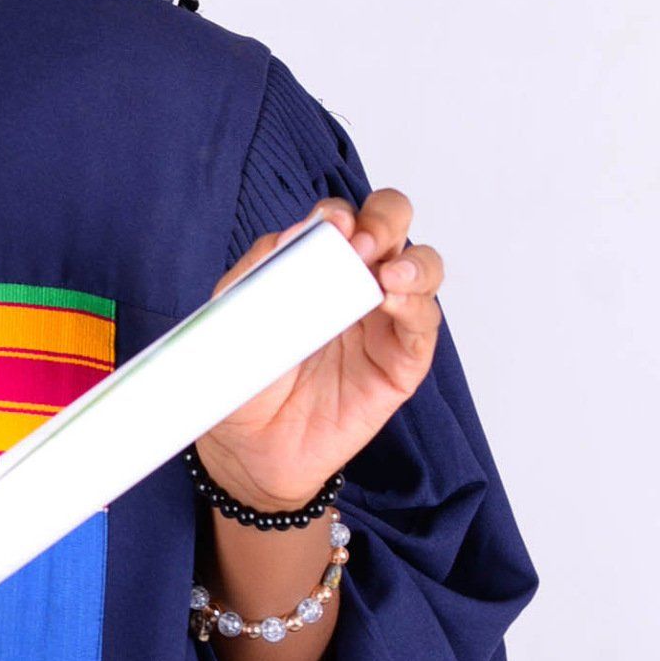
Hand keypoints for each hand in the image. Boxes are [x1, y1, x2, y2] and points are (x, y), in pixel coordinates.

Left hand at [192, 189, 443, 510]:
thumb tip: (294, 234)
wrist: (248, 446)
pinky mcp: (401, 363)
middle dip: (386, 220)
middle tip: (362, 243)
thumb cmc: (246, 376)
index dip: (339, 214)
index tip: (325, 227)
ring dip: (412, 263)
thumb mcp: (236, 313)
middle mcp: (358, 282)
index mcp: (319, 264)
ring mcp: (383, 321)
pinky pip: (422, 326)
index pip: (344, 217)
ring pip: (423, 269)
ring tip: (387, 275)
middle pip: (395, 226)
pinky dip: (415, 306)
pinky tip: (394, 301)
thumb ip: (260, 269)